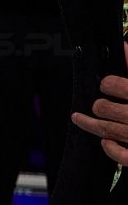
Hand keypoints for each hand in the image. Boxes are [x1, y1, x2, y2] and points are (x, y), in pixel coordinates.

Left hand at [70, 44, 127, 166]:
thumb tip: (124, 47)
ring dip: (92, 125)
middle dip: (99, 105)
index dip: (108, 83)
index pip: (116, 85)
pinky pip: (124, 157)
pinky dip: (111, 150)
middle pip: (106, 109)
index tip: (106, 84)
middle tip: (97, 104)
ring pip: (109, 131)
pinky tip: (105, 143)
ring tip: (80, 119)